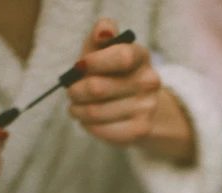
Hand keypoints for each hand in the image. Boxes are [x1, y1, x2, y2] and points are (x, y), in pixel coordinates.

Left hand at [68, 19, 194, 162]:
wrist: (137, 106)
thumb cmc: (112, 72)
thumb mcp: (105, 49)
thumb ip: (102, 33)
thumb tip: (103, 33)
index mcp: (141, 56)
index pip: (122, 57)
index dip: (95, 62)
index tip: (79, 67)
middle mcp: (149, 82)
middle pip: (99, 88)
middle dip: (76, 91)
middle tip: (71, 92)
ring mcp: (147, 108)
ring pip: (95, 112)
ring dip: (78, 110)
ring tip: (77, 108)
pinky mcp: (139, 131)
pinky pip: (102, 130)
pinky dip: (88, 125)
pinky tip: (88, 121)